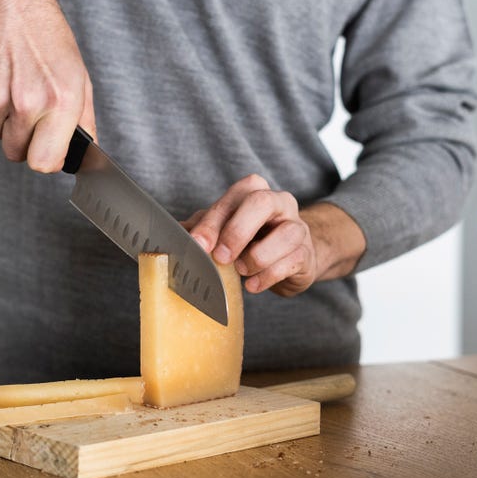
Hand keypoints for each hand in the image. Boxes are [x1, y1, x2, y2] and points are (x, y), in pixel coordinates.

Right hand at [0, 0, 95, 171]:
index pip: (44, 162)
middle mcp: (26, 102)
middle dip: (23, 141)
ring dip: (4, 120)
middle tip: (29, 113)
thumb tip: (84, 154)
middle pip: (16, 154)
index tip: (47, 150)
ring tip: (14, 87)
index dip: (45, 160)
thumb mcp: (79, 77)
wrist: (6, 3)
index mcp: (59, 101)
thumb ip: (84, 121)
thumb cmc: (45, 37)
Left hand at [184, 174, 365, 296]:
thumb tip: (170, 236)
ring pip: (284, 234)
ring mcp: (297, 227)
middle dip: (237, 231)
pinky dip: (268, 277)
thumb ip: (200, 229)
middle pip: (261, 202)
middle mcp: (279, 203)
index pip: (232, 198)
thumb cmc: (250, 240)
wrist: (288, 258)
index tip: (197, 245)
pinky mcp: (306, 254)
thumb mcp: (221, 230)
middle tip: (220, 257)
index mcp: (253, 192)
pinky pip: (291, 262)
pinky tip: (252, 285)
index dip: (213, 222)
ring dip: (257, 257)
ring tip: (241, 271)